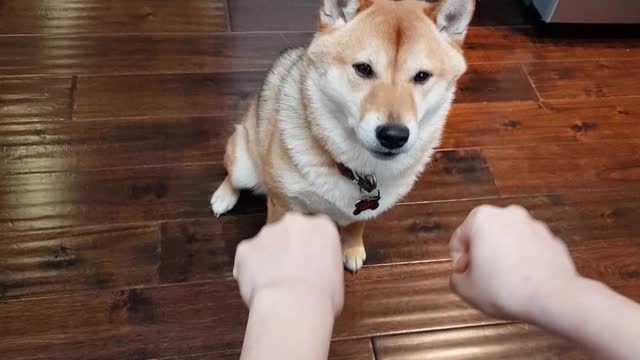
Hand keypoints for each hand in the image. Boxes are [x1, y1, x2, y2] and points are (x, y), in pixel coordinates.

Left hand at [233, 212, 343, 315]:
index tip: (311, 266)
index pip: (317, 232)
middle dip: (289, 249)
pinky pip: (246, 259)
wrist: (293, 307)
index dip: (312, 250)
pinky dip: (249, 272)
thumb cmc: (321, 299)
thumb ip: (323, 267)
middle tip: (292, 275)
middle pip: (290, 233)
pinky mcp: (245, 247)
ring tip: (274, 287)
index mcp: (322, 227)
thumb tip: (314, 276)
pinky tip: (258, 290)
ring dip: (268, 260)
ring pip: (266, 245)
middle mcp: (294, 222)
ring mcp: (267, 233)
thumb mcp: (337, 279)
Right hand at [449, 205, 578, 320]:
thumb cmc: (506, 289)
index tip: (463, 275)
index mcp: (482, 218)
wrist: (551, 298)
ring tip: (504, 283)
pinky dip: (523, 262)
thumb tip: (462, 276)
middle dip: (481, 256)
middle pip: (484, 236)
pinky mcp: (551, 240)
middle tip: (481, 279)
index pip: (459, 239)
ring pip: (508, 242)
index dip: (458, 261)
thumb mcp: (465, 288)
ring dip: (503, 258)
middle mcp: (508, 215)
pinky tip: (522, 282)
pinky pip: (529, 250)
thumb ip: (456, 277)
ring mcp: (533, 225)